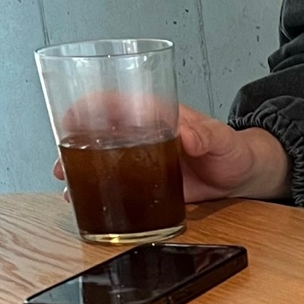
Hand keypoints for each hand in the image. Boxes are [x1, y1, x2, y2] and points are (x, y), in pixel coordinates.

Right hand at [52, 104, 289, 202]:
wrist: (242, 175)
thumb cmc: (232, 150)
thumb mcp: (222, 139)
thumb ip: (207, 136)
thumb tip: (189, 136)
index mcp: (155, 114)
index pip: (113, 102)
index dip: (87, 108)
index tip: (69, 120)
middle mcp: (142, 134)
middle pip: (98, 133)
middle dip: (73, 145)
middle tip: (61, 164)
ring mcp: (142, 159)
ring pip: (102, 159)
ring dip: (80, 170)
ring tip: (66, 185)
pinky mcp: (147, 182)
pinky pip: (118, 184)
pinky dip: (100, 191)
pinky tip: (86, 202)